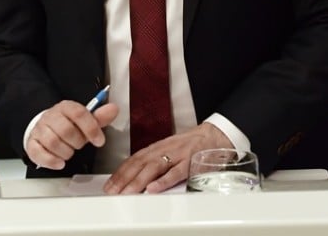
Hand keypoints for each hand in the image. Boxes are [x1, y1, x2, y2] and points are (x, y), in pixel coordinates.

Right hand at [26, 100, 118, 170]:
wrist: (46, 127)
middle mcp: (51, 116)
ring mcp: (40, 129)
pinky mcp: (32, 143)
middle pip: (66, 130)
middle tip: (80, 145)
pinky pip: (39, 153)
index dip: (92, 129)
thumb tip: (113, 109)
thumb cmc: (68, 125)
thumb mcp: (85, 120)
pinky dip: (51, 161)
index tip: (100, 141)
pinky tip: (60, 162)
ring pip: (53, 142)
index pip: (79, 114)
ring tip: (70, 152)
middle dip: (78, 142)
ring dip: (66, 152)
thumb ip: (100, 117)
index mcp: (66, 107)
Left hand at [104, 122, 231, 194]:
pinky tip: (153, 189)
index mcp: (160, 147)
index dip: (121, 171)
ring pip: (154, 167)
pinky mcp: (191, 162)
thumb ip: (157, 161)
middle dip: (124, 178)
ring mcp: (178, 155)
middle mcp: (166, 149)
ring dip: (138, 181)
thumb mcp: (172, 150)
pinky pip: (176, 172)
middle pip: (141, 163)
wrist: (217, 134)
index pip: (135, 158)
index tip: (109, 184)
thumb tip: (138, 176)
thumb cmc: (194, 145)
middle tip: (112, 191)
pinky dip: (163, 181)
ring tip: (126, 193)